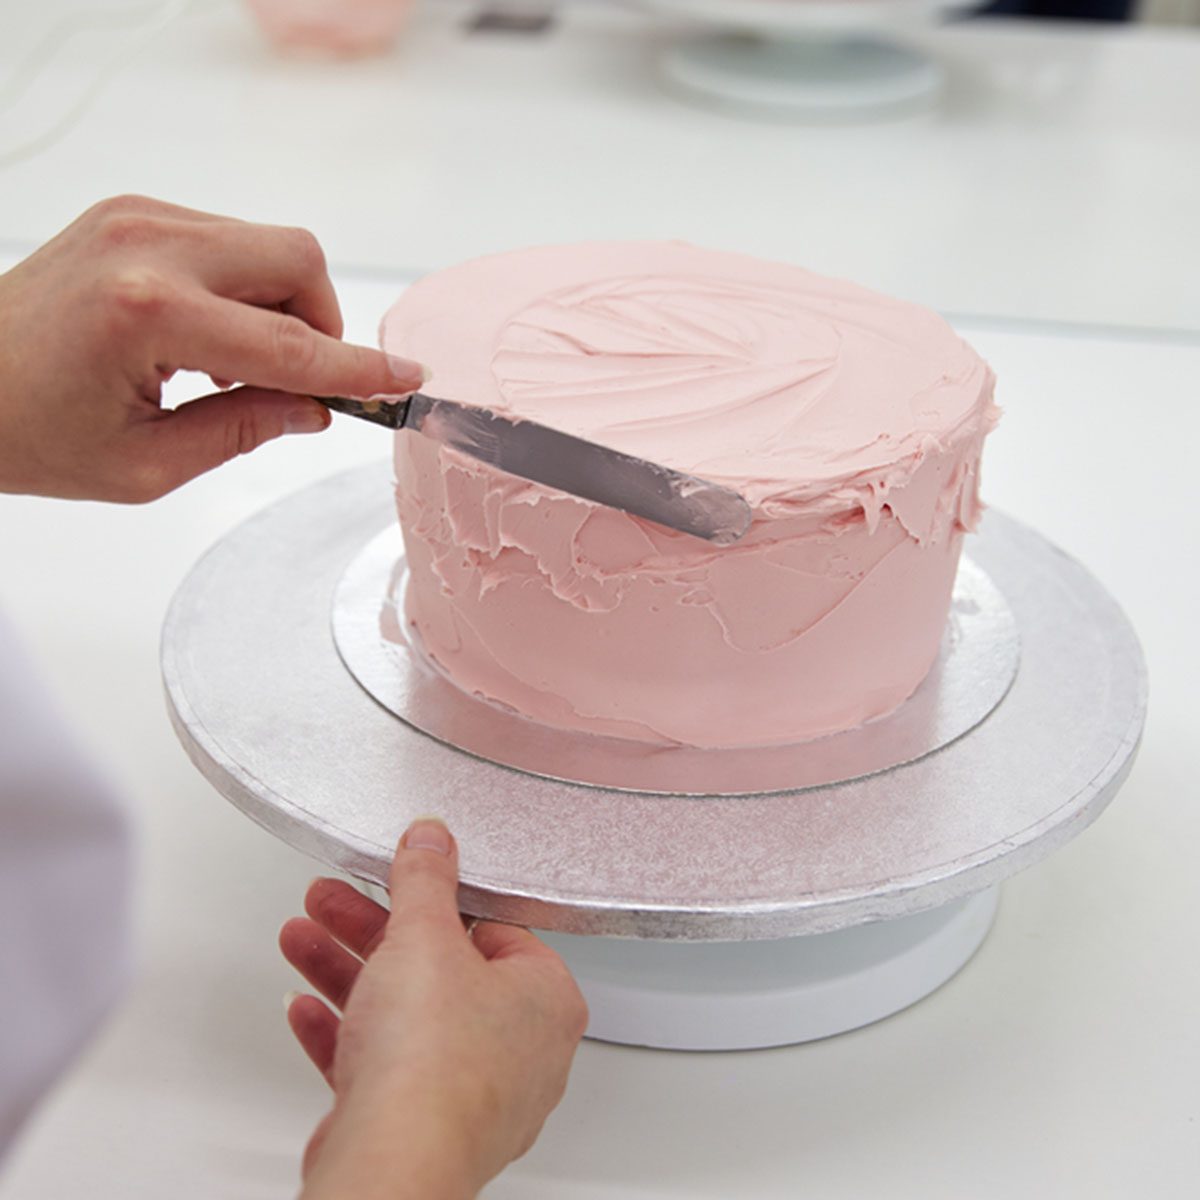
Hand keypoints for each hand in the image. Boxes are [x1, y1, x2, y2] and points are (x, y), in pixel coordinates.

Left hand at [0, 194, 424, 500]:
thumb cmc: (27, 432)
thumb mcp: (145, 466)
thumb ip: (244, 431)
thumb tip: (316, 408)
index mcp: (147, 316)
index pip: (290, 345)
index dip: (358, 369)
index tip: (405, 380)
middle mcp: (147, 248)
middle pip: (297, 260)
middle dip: (322, 323)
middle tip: (300, 381)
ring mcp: (137, 218)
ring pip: (270, 244)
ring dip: (284, 305)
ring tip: (236, 364)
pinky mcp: (132, 213)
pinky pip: (230, 238)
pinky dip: (246, 287)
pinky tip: (209, 334)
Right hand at [280, 819, 588, 1199]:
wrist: (392, 1159)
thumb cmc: (433, 1062)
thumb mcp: (424, 936)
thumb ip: (425, 881)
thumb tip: (432, 840)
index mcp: (546, 998)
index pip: (496, 928)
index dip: (439, 899)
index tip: (401, 881)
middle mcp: (520, 1049)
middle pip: (440, 968)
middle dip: (373, 930)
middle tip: (332, 901)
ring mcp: (472, 1092)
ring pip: (405, 1015)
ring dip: (347, 971)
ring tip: (302, 938)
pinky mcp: (423, 1124)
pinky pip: (383, 1065)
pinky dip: (343, 1033)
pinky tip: (305, 1008)